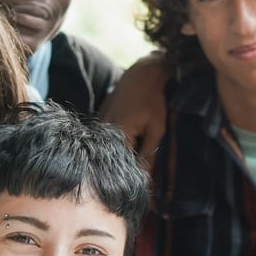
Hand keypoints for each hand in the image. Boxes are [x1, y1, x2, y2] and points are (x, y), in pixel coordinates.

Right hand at [102, 51, 169, 167]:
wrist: (142, 74)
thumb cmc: (153, 100)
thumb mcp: (156, 129)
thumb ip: (149, 154)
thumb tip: (144, 178)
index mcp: (117, 134)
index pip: (122, 165)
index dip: (132, 175)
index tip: (142, 182)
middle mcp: (103, 130)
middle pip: (113, 157)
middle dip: (127, 164)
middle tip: (141, 166)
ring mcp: (99, 123)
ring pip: (109, 147)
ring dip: (122, 153)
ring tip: (136, 147)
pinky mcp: (99, 117)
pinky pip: (107, 137)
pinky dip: (117, 142)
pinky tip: (130, 137)